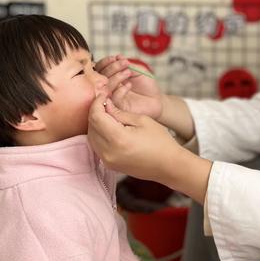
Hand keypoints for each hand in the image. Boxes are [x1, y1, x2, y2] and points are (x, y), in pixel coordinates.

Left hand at [88, 94, 211, 202]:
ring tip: (108, 114)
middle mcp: (109, 152)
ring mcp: (107, 160)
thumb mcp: (142, 120)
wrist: (168, 165)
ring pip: (91, 136)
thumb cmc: (160, 141)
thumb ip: (121, 113)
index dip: (97, 103)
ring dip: (96, 123)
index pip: (96, 116)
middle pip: (91, 126)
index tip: (103, 95)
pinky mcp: (109, 165)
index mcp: (118, 139)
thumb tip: (106, 105)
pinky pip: (97, 146)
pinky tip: (109, 127)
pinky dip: (99, 134)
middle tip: (105, 102)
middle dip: (96, 111)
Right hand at [95, 55, 164, 119]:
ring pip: (106, 87)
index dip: (105, 62)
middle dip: (112, 68)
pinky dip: (121, 89)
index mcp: (111, 77)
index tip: (115, 58)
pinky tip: (129, 85)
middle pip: (101, 77)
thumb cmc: (146, 84)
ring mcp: (113, 97)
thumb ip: (128, 65)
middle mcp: (110, 87)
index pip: (100, 69)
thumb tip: (118, 56)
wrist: (156, 98)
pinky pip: (115, 98)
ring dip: (117, 77)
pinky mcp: (120, 107)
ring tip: (128, 72)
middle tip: (125, 64)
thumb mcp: (138, 71)